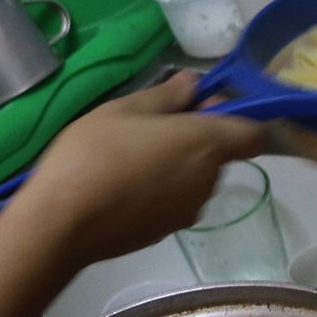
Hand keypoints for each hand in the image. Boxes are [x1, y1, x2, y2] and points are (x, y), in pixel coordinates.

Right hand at [8, 72, 265, 265]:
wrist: (62, 223)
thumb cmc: (93, 154)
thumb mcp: (123, 110)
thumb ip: (166, 96)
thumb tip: (194, 84)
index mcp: (205, 144)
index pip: (254, 134)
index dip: (238, 117)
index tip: (202, 107)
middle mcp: (207, 180)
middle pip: (218, 155)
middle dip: (194, 138)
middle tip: (150, 127)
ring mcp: (188, 211)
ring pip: (194, 179)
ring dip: (174, 165)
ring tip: (129, 157)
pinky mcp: (166, 232)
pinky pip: (173, 202)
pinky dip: (158, 190)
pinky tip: (121, 185)